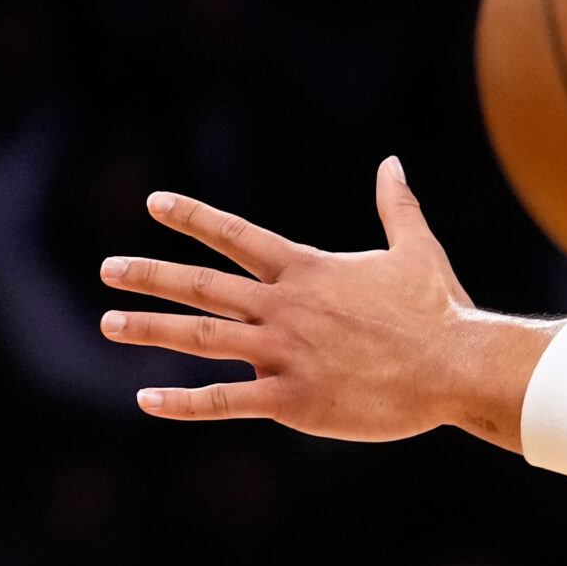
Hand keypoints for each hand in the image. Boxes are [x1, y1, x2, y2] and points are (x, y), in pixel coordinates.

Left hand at [99, 157, 542, 443]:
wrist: (457, 367)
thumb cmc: (441, 311)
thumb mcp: (417, 251)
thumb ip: (397, 207)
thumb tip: (393, 163)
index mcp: (308, 271)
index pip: (237, 236)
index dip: (194, 217)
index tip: (155, 204)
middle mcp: (285, 307)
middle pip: (202, 286)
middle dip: (150, 275)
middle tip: (108, 270)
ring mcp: (284, 353)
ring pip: (201, 338)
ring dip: (151, 329)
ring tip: (110, 323)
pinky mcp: (292, 398)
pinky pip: (225, 400)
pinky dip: (183, 402)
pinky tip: (148, 399)